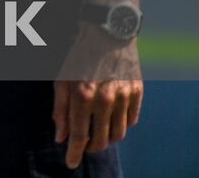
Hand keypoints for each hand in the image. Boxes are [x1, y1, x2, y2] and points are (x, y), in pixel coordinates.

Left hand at [53, 25, 142, 168]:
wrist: (107, 34)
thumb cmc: (79, 58)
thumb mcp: (62, 81)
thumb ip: (60, 110)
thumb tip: (61, 137)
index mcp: (83, 96)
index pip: (79, 135)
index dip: (74, 153)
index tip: (71, 164)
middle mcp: (105, 99)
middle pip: (101, 140)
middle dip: (91, 147)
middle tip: (84, 143)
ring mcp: (124, 97)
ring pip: (118, 134)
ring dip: (107, 137)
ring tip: (98, 129)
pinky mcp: (137, 93)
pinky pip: (131, 121)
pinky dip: (121, 124)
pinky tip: (112, 117)